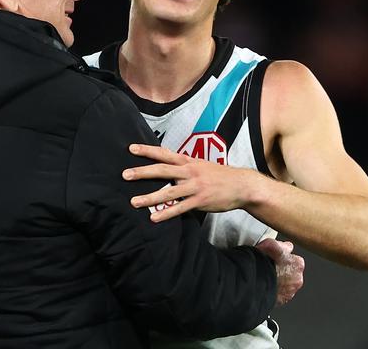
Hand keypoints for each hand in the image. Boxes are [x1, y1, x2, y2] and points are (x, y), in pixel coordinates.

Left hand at [123, 143, 251, 221]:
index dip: (147, 150)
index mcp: (188, 162)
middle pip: (162, 170)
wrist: (242, 185)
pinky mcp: (200, 202)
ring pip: (168, 192)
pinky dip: (166, 214)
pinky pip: (180, 208)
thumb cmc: (219, 175)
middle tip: (125, 174)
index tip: (131, 148)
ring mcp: (195, 187)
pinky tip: (154, 218)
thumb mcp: (200, 164)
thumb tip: (166, 158)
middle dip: (142, 172)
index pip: (164, 153)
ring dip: (150, 197)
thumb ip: (183, 163)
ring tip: (134, 202)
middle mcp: (189, 172)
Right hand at [255, 239, 303, 306]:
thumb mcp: (273, 244)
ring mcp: (290, 291)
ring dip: (279, 281)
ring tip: (266, 276)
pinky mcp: (282, 300)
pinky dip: (274, 289)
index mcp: (298, 264)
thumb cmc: (263, 261)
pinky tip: (265, 284)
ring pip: (286, 284)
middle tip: (270, 267)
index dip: (284, 258)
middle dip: (283, 271)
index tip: (276, 258)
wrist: (254, 280)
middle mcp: (298, 279)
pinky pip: (279, 293)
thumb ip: (284, 246)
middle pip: (291, 273)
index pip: (294, 259)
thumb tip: (288, 246)